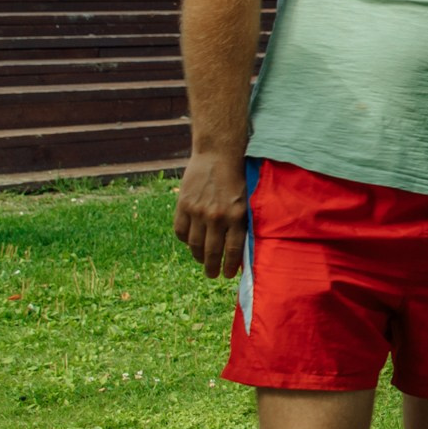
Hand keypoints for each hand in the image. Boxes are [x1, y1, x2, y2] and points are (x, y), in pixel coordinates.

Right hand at [173, 150, 249, 278]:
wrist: (218, 154)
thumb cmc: (237, 177)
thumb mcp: (246, 200)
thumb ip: (242, 222)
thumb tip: (241, 247)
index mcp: (236, 216)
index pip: (232, 250)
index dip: (230, 266)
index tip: (228, 274)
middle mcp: (217, 217)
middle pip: (211, 251)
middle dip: (212, 267)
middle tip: (212, 274)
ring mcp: (198, 211)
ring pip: (194, 244)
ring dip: (197, 256)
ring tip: (201, 260)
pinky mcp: (183, 205)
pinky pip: (180, 231)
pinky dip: (185, 240)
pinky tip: (190, 242)